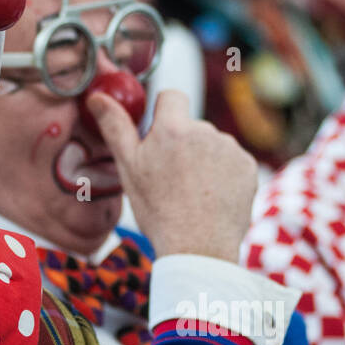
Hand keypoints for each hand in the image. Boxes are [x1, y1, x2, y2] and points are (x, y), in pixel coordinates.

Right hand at [87, 88, 257, 260]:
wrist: (197, 248)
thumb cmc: (157, 209)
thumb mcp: (128, 168)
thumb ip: (115, 126)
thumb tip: (96, 96)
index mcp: (174, 128)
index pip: (172, 96)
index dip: (163, 113)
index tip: (158, 138)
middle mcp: (206, 131)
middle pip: (190, 125)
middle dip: (182, 143)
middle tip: (171, 178)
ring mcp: (231, 149)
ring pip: (211, 144)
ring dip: (203, 159)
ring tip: (192, 192)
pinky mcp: (248, 167)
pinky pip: (231, 161)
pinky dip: (223, 174)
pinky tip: (211, 197)